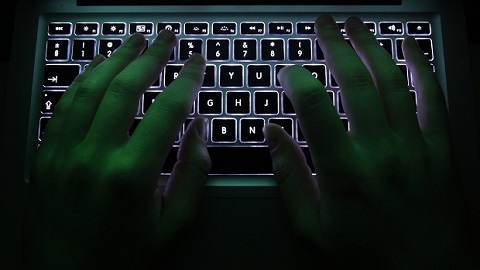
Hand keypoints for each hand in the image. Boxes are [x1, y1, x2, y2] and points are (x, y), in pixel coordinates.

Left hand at [25, 31, 210, 268]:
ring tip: (133, 43)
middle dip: (150, 57)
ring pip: (89, 89)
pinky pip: (63, 107)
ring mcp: (62, 155)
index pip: (166, 111)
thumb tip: (199, 130)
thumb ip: (193, 175)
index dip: (186, 80)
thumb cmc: (123, 261)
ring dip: (113, 60)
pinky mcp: (44, 158)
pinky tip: (96, 70)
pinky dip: (82, 82)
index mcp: (131, 177)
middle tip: (166, 39)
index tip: (197, 63)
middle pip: (125, 89)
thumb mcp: (173, 226)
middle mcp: (93, 158)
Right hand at [265, 15, 471, 267]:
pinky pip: (432, 99)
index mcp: (343, 171)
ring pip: (392, 82)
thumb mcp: (313, 229)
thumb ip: (290, 178)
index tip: (288, 71)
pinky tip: (410, 47)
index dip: (298, 80)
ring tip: (356, 24)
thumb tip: (272, 136)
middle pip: (355, 82)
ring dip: (372, 47)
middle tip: (323, 24)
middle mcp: (379, 151)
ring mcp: (413, 147)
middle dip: (335, 46)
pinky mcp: (439, 150)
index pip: (315, 108)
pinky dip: (421, 69)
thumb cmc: (366, 256)